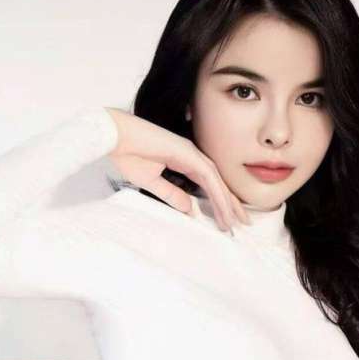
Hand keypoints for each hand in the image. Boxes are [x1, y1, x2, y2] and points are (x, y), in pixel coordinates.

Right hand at [104, 107, 249, 232]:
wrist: (115, 136)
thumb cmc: (128, 154)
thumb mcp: (152, 182)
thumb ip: (172, 194)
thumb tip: (189, 209)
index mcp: (185, 160)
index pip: (209, 184)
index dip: (220, 201)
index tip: (228, 218)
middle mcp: (192, 156)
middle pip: (218, 183)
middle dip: (231, 203)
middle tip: (243, 222)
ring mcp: (191, 153)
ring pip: (216, 182)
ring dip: (227, 202)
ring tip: (235, 222)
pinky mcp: (187, 154)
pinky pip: (208, 178)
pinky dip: (218, 195)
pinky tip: (224, 210)